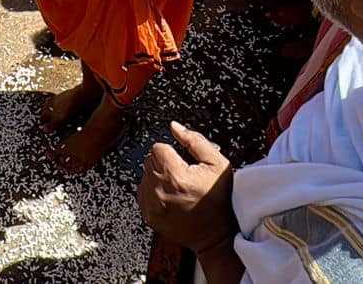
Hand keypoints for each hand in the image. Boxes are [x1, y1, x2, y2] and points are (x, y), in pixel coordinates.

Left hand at [137, 121, 236, 253]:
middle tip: (182, 174)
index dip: (172, 151)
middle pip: (149, 160)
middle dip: (164, 163)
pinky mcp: (149, 216)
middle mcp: (160, 191)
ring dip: (158, 177)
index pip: (157, 148)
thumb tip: (174, 127)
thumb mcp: (217, 164)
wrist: (217, 235)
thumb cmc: (220, 199)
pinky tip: (170, 197)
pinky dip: (153, 191)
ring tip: (177, 187)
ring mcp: (152, 206)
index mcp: (175, 176)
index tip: (183, 162)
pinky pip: (142, 193)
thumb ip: (195, 140)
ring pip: (145, 175)